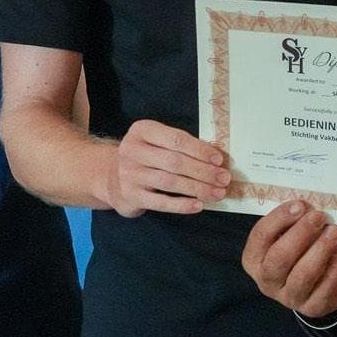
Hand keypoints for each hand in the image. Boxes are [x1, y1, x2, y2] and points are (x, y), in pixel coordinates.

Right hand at [103, 119, 229, 217]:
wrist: (112, 177)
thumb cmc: (145, 157)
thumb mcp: (156, 141)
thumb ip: (180, 145)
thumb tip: (216, 159)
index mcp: (142, 130)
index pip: (176, 139)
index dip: (200, 150)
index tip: (219, 160)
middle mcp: (132, 150)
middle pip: (175, 161)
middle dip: (203, 171)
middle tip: (223, 179)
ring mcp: (129, 174)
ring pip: (170, 182)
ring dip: (197, 188)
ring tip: (217, 193)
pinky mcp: (131, 195)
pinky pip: (161, 202)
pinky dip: (182, 205)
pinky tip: (198, 205)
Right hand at [241, 199, 336, 317]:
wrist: (310, 287)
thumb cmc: (295, 252)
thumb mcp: (285, 235)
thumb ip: (291, 221)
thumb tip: (306, 208)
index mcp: (253, 259)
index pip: (261, 236)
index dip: (280, 218)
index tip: (300, 205)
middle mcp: (266, 281)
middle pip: (280, 257)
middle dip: (302, 233)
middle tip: (319, 217)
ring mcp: (288, 297)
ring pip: (303, 275)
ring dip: (321, 249)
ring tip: (334, 232)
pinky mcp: (311, 307)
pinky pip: (325, 288)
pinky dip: (335, 268)